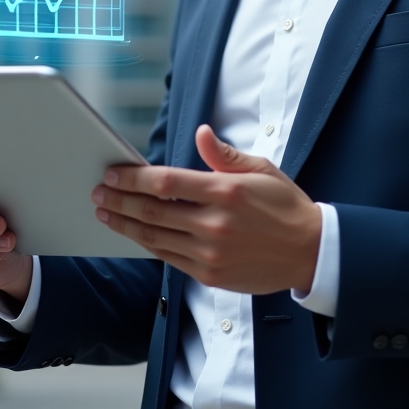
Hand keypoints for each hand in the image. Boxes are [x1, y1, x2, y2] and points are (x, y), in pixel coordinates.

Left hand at [91, 125, 321, 293]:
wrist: (310, 251)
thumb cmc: (285, 205)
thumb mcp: (261, 169)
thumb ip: (224, 155)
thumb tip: (200, 133)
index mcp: (225, 191)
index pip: (166, 182)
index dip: (134, 178)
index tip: (113, 173)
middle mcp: (214, 223)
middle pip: (152, 211)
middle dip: (119, 201)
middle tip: (98, 192)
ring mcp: (210, 253)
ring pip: (155, 238)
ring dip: (125, 225)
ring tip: (105, 213)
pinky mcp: (210, 275)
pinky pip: (169, 258)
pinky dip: (148, 245)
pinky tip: (134, 234)